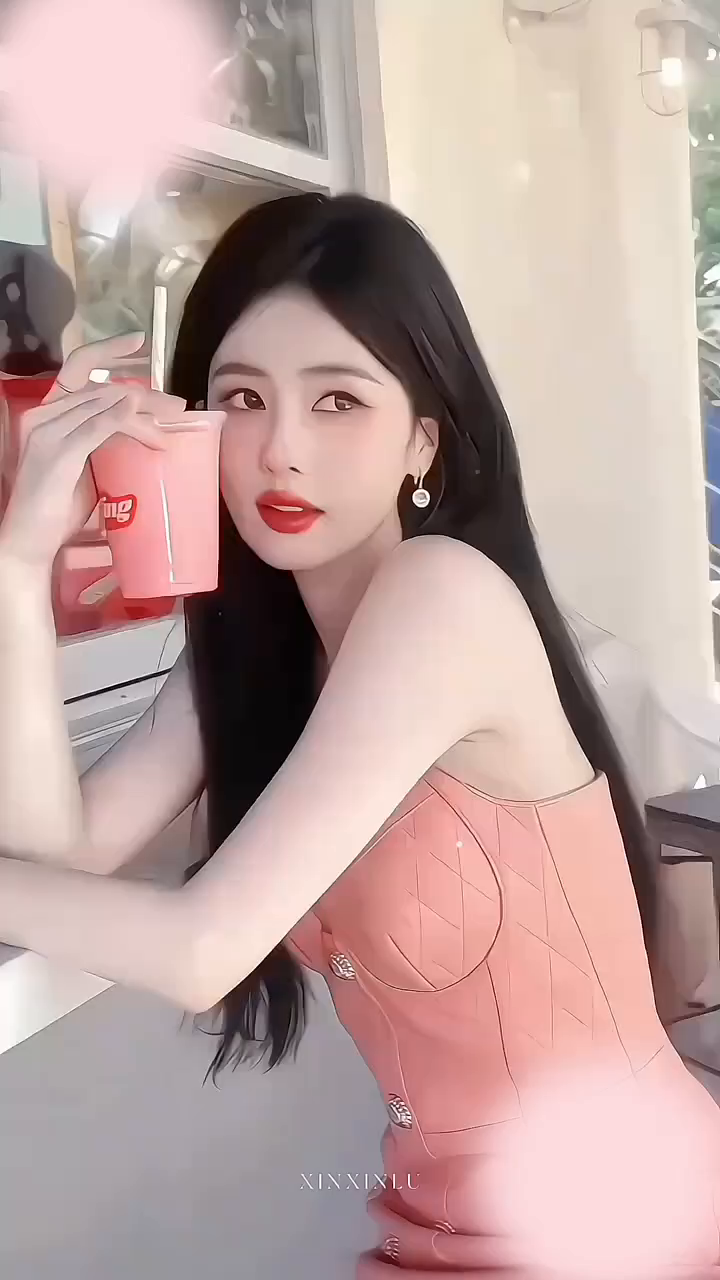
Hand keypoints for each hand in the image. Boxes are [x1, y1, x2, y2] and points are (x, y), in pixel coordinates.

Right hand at [0, 333, 186, 572]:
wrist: (29, 540)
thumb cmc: (56, 508)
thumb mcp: (85, 465)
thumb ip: (102, 440)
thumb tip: (138, 428)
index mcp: (47, 414)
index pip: (77, 369)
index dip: (108, 351)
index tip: (141, 341)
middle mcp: (43, 415)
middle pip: (100, 388)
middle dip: (144, 394)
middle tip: (177, 405)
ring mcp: (48, 432)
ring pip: (103, 405)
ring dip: (144, 413)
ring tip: (172, 423)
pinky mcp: (58, 453)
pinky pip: (94, 427)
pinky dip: (118, 417)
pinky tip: (138, 411)